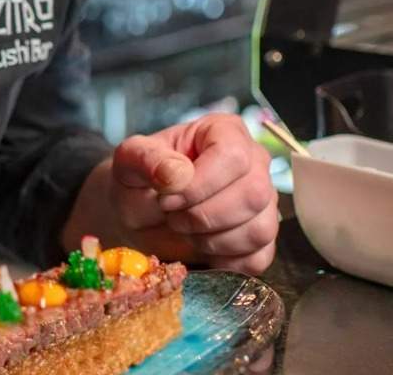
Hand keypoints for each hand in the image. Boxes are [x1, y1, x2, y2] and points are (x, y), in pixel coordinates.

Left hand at [64, 113, 277, 274]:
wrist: (139, 214)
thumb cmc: (138, 182)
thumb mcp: (129, 162)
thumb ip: (147, 159)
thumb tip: (177, 173)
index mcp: (224, 132)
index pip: (232, 156)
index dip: (199, 184)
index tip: (166, 198)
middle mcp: (254, 162)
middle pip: (254, 194)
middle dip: (203, 216)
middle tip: (172, 217)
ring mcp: (264, 201)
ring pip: (259, 229)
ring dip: (212, 240)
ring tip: (184, 229)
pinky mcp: (262, 238)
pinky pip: (257, 257)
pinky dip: (224, 260)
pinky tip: (200, 246)